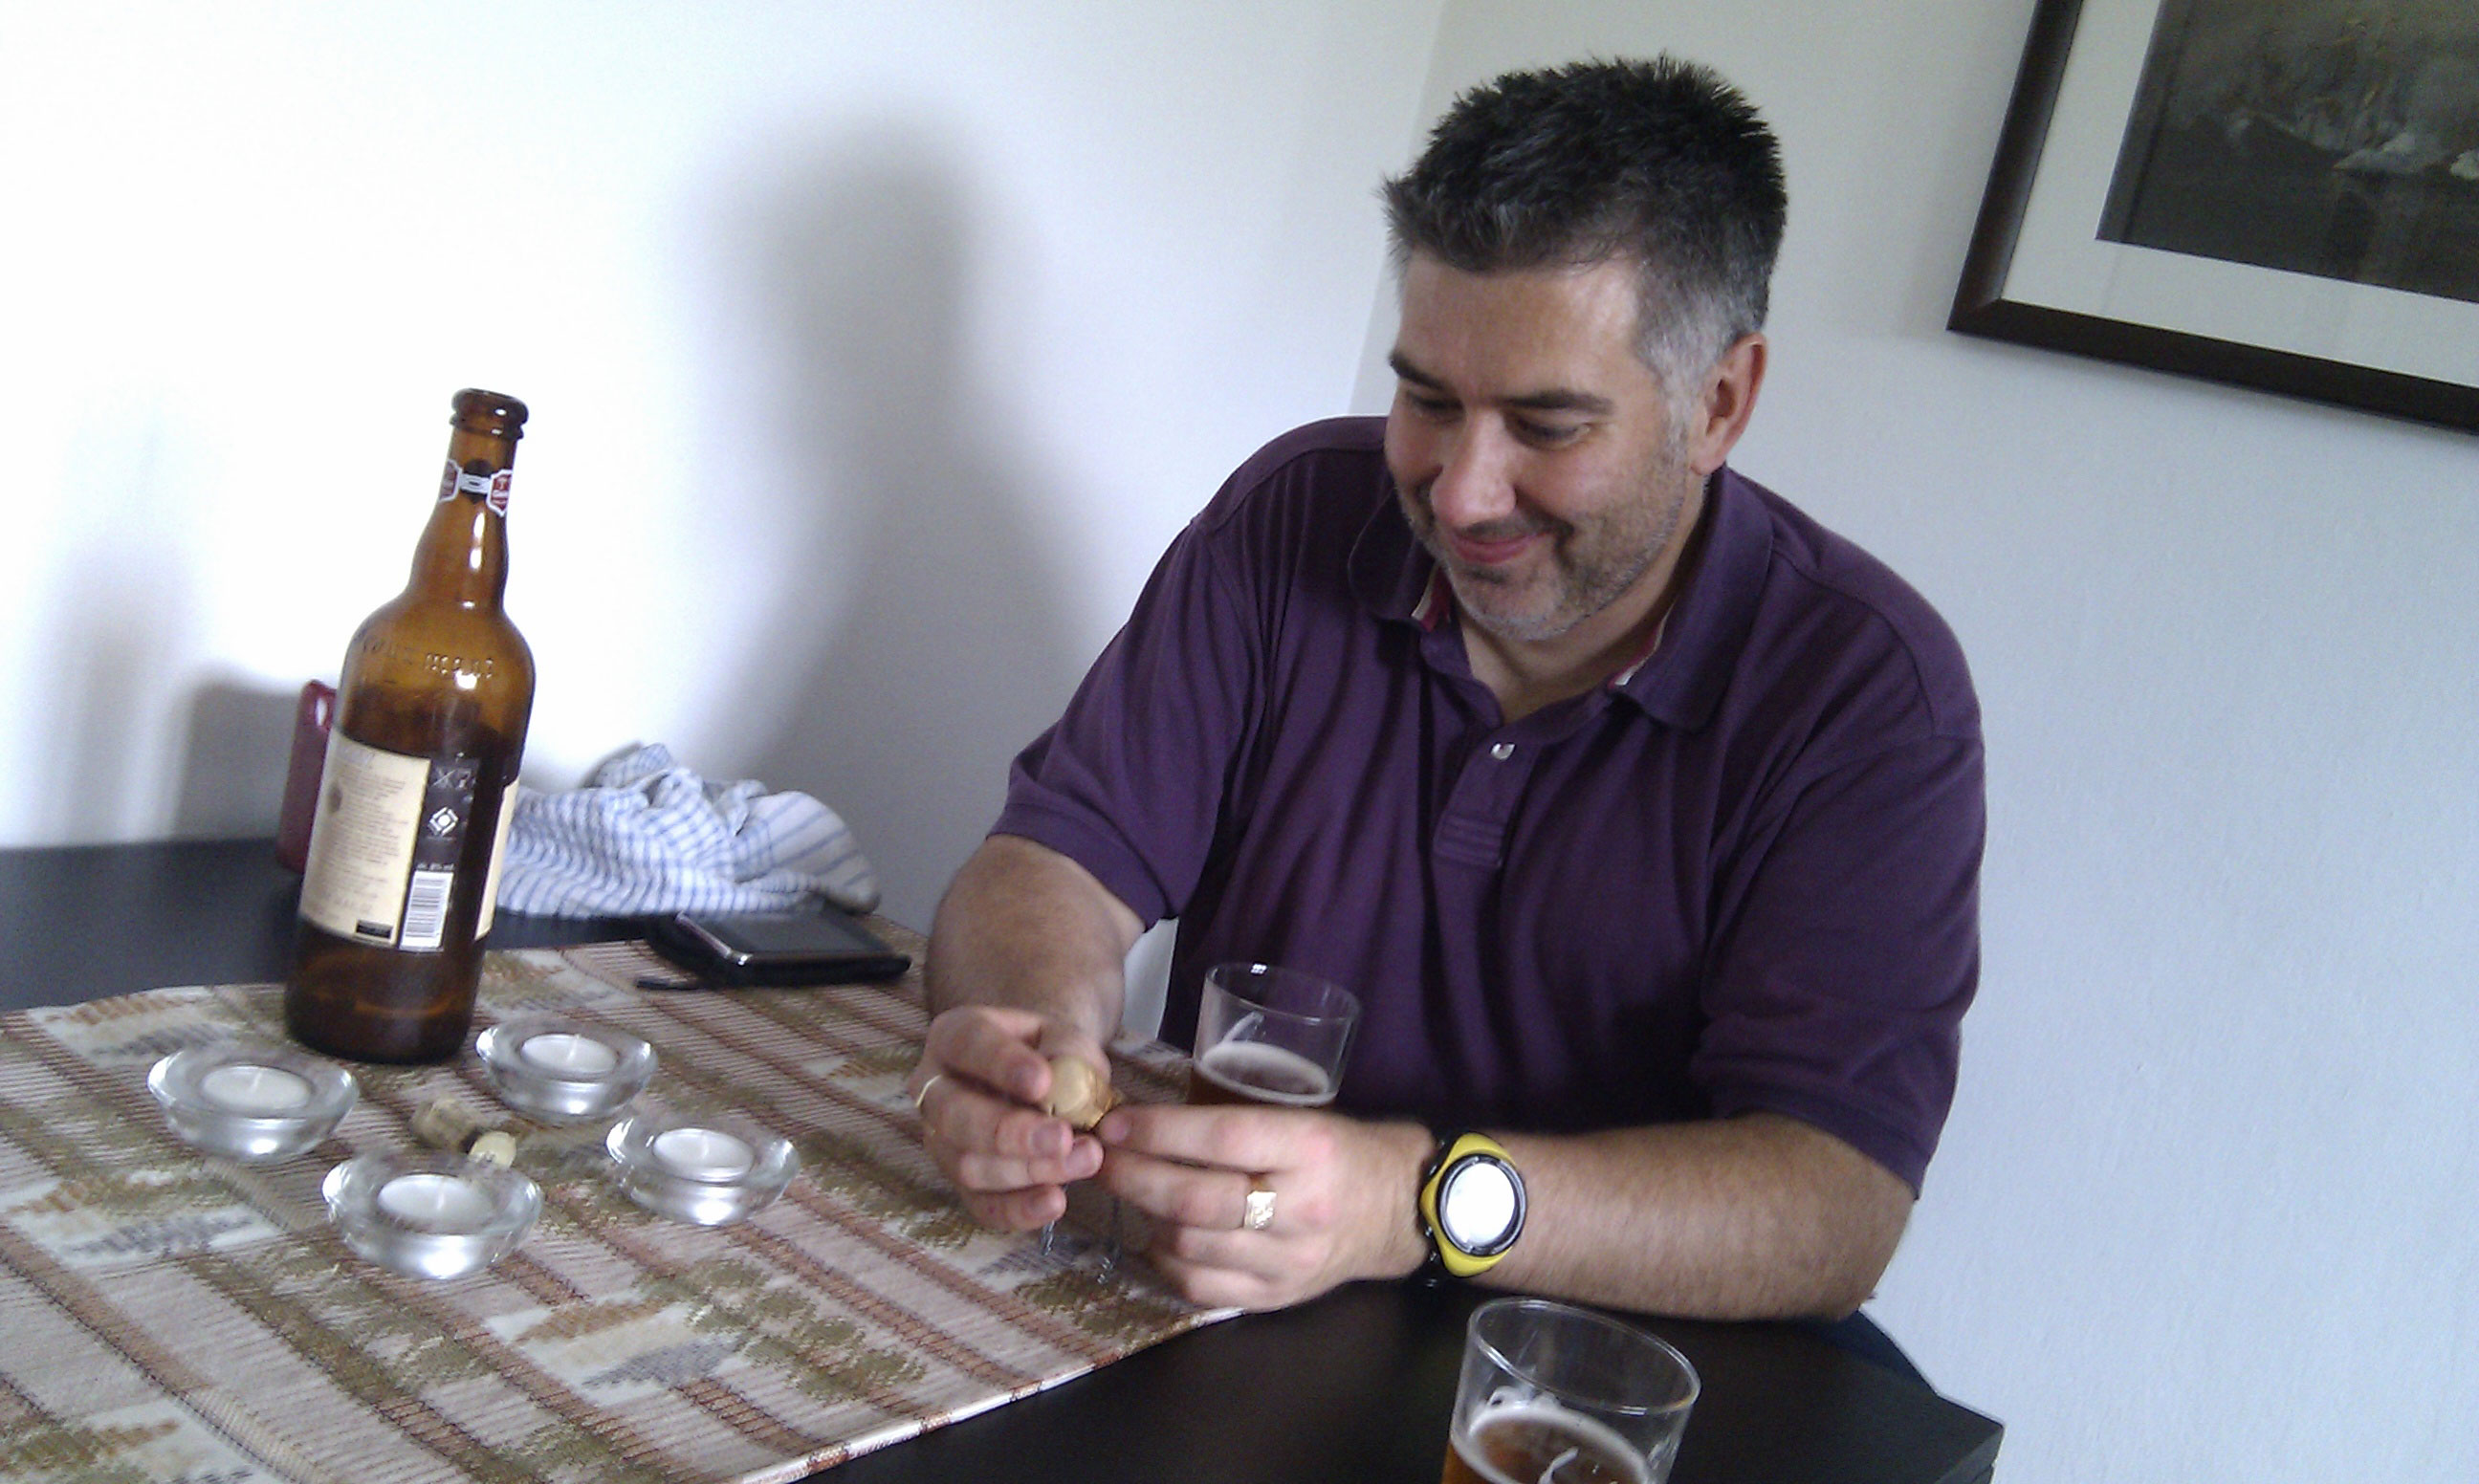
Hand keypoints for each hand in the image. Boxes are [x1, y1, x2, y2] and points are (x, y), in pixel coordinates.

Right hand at [908, 1006, 1108, 1230]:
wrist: (1045, 1081)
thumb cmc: (1050, 1054)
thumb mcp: (1064, 1038)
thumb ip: (1068, 1055)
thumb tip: (1065, 1093)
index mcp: (954, 1036)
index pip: (967, 1044)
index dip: (1002, 1064)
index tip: (1043, 1082)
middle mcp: (934, 1088)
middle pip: (955, 1115)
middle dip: (1011, 1133)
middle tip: (1064, 1138)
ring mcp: (941, 1139)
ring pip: (968, 1165)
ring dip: (1029, 1170)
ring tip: (1085, 1159)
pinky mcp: (960, 1182)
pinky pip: (980, 1206)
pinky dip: (1017, 1210)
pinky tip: (1055, 1202)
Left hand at [1093, 1103, 1431, 1309]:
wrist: (1399, 1211)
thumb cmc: (1340, 1152)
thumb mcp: (1302, 1118)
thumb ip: (1234, 1121)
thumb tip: (1144, 1119)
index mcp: (1310, 1149)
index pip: (1223, 1137)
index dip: (1159, 1131)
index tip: (1113, 1124)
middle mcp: (1300, 1208)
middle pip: (1197, 1199)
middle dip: (1135, 1176)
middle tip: (1100, 1160)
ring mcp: (1289, 1261)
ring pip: (1191, 1245)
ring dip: (1146, 1216)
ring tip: (1133, 1191)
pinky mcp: (1278, 1297)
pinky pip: (1202, 1288)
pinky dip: (1165, 1262)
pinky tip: (1157, 1236)